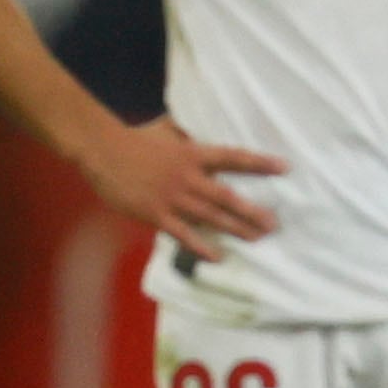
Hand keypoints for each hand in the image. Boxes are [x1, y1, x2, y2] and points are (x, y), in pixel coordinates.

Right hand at [81, 115, 285, 261]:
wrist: (102, 150)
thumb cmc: (135, 138)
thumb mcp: (168, 132)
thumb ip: (188, 139)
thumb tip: (202, 136)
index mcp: (193, 154)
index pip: (234, 158)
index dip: (260, 163)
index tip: (285, 167)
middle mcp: (188, 177)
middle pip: (228, 197)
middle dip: (253, 212)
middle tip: (274, 223)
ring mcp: (173, 197)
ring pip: (211, 217)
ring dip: (236, 229)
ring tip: (258, 238)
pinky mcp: (156, 214)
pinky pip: (184, 234)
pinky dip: (201, 246)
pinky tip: (218, 256)